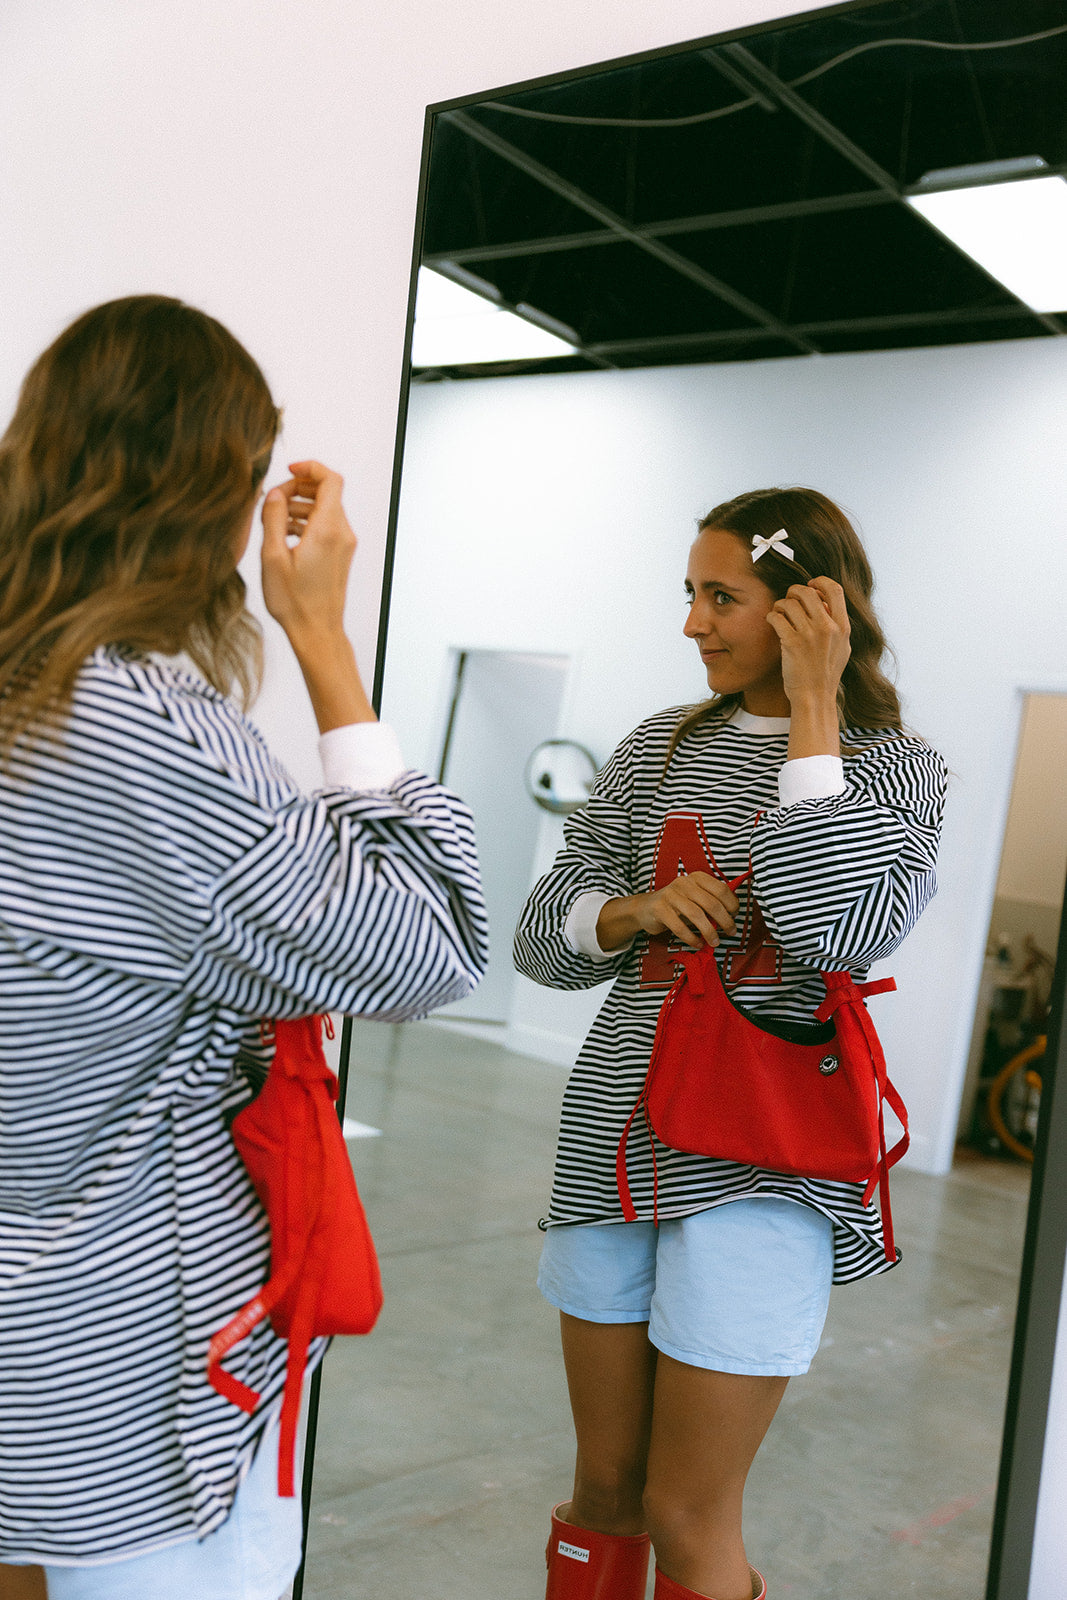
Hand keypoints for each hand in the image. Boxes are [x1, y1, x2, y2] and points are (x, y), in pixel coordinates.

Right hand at [260, 460, 355, 645]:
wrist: (317, 631)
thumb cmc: (294, 601)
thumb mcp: (273, 556)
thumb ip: (273, 518)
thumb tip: (274, 493)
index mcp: (328, 529)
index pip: (331, 480)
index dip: (310, 468)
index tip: (288, 470)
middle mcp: (342, 533)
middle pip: (326, 492)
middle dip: (298, 488)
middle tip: (272, 501)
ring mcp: (344, 545)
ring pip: (324, 509)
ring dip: (299, 507)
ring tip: (273, 521)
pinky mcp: (340, 555)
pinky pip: (325, 526)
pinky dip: (306, 522)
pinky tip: (284, 535)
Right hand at [638, 872, 738, 949]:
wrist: (646, 908)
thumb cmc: (677, 905)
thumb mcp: (695, 898)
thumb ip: (712, 902)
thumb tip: (733, 916)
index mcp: (697, 878)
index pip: (721, 889)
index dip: (732, 904)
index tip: (735, 916)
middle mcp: (684, 883)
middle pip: (712, 903)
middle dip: (725, 921)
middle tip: (731, 932)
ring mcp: (671, 895)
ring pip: (697, 915)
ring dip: (710, 932)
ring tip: (715, 942)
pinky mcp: (660, 909)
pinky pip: (680, 927)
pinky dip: (692, 938)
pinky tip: (698, 943)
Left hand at [765, 576, 850, 707]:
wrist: (814, 697)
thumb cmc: (825, 674)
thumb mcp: (842, 648)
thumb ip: (837, 626)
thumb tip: (826, 604)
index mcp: (842, 627)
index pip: (835, 589)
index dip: (820, 582)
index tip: (810, 585)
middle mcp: (828, 628)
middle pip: (807, 591)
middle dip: (794, 591)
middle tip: (789, 599)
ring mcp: (809, 635)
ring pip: (789, 603)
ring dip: (780, 605)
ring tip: (779, 614)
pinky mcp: (791, 643)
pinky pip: (776, 617)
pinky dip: (771, 616)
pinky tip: (772, 622)